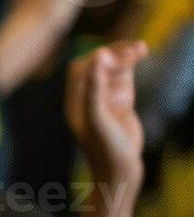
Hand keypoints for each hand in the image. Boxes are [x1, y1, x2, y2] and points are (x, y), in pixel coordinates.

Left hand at [65, 40, 145, 187]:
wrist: (120, 168)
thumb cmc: (105, 146)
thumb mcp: (98, 117)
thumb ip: (95, 89)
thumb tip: (98, 58)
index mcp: (74, 101)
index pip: (81, 70)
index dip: (97, 59)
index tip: (114, 55)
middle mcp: (87, 97)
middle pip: (97, 66)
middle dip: (114, 55)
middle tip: (135, 50)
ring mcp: (104, 99)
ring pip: (113, 70)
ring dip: (125, 56)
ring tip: (142, 48)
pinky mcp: (120, 101)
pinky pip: (123, 77)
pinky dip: (131, 65)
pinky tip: (142, 52)